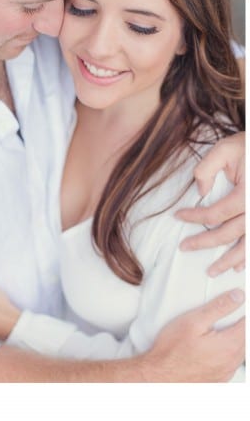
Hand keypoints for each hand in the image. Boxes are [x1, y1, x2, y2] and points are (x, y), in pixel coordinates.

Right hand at [139, 289, 245, 381]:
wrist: (159, 376)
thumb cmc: (171, 350)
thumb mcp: (192, 322)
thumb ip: (218, 308)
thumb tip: (237, 297)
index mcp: (230, 344)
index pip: (247, 324)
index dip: (243, 312)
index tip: (238, 306)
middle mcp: (232, 360)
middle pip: (246, 338)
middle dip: (238, 326)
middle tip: (222, 320)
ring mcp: (227, 372)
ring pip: (240, 352)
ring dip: (234, 341)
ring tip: (214, 334)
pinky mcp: (220, 379)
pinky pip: (231, 364)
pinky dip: (227, 354)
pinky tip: (211, 350)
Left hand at [175, 132, 245, 274]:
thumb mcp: (226, 149)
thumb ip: (207, 168)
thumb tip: (200, 193)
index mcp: (247, 195)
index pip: (215, 213)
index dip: (194, 217)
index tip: (178, 216)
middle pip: (229, 233)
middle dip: (205, 243)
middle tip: (185, 247)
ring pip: (248, 246)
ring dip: (230, 260)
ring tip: (213, 271)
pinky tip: (241, 266)